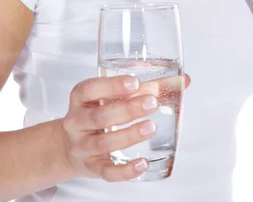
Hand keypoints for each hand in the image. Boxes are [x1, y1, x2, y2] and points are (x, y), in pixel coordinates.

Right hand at [59, 73, 190, 181]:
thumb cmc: (96, 113)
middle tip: (151, 103)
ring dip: (129, 135)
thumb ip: (145, 87)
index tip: (135, 82)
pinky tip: (142, 163)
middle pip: (100, 116)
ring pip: (104, 143)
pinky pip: (107, 172)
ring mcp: (82, 147)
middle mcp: (77, 122)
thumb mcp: (110, 97)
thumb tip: (183, 80)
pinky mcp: (91, 168)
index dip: (111, 86)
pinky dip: (125, 170)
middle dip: (127, 110)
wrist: (69, 145)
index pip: (89, 90)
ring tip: (150, 127)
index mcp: (80, 99)